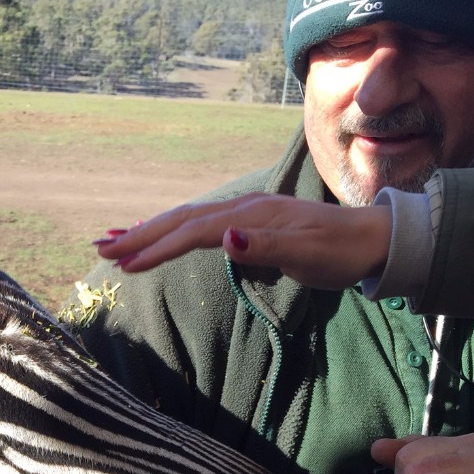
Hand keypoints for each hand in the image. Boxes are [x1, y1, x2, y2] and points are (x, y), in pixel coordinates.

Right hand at [95, 193, 391, 287]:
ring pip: (186, 219)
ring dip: (149, 229)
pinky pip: (199, 224)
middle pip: (181, 219)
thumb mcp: (309, 255)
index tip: (126, 264)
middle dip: (140, 234)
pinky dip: (171, 229)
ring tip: (114, 240)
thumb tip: (225, 239)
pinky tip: (160, 236)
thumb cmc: (341, 253)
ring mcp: (244, 214)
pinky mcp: (248, 223)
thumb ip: (266, 247)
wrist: (373, 239)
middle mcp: (242, 209)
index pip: (194, 232)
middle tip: (101, 247)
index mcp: (251, 217)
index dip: (159, 247)